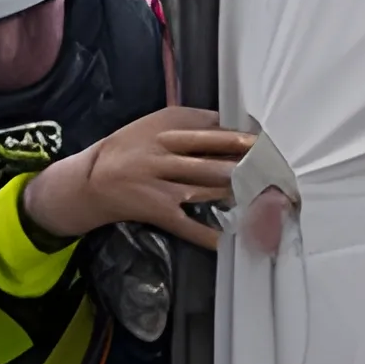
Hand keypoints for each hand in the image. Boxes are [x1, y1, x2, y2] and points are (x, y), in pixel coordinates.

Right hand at [23, 107, 253, 252]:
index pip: (209, 130)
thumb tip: (232, 126)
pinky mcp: (158, 211)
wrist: (89, 181)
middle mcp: (161, 155)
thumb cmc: (128, 149)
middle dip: (245, 163)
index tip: (265, 141)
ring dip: (237, 193)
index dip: (240, 136)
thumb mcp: (152, 125)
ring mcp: (160, 185)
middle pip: (212, 158)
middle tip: (274, 167)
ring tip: (266, 194)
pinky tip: (232, 240)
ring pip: (206, 188)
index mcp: (163, 129)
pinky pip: (188, 224)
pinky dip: (210, 234)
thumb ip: (188, 123)